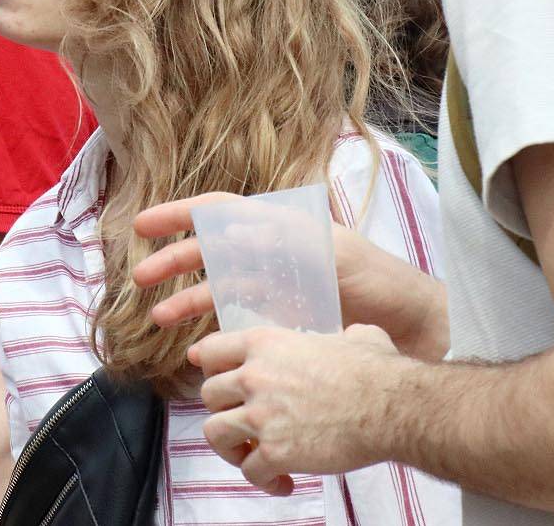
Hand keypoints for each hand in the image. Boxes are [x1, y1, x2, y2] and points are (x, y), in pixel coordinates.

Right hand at [133, 195, 449, 359]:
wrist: (414, 329)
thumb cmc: (382, 284)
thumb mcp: (336, 254)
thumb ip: (287, 240)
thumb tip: (236, 232)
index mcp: (282, 225)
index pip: (220, 211)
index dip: (179, 214)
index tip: (142, 226)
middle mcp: (273, 250)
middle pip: (210, 248)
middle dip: (173, 259)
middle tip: (140, 279)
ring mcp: (276, 283)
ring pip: (218, 285)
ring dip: (187, 298)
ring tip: (160, 318)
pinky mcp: (282, 314)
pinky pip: (237, 314)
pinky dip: (213, 325)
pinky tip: (195, 342)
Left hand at [189, 324, 401, 492]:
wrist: (391, 407)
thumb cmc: (377, 371)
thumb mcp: (353, 337)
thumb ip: (338, 336)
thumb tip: (354, 338)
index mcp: (266, 344)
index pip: (211, 350)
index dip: (208, 367)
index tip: (212, 378)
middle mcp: (254, 376)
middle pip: (208, 395)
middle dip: (223, 411)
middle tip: (243, 423)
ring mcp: (261, 415)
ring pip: (214, 432)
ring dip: (230, 448)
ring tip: (251, 457)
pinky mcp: (275, 451)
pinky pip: (249, 470)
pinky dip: (262, 480)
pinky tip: (282, 482)